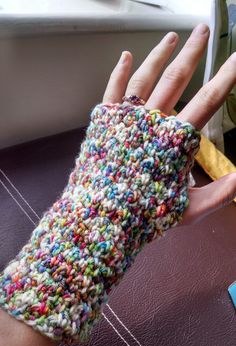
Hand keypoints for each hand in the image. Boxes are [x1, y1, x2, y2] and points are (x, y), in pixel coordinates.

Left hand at [103, 24, 235, 224]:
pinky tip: (126, 56)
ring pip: (146, 77)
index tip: (235, 59)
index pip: (208, 100)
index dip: (225, 77)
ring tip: (172, 36)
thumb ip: (219, 193)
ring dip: (160, 54)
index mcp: (176, 140)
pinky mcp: (104, 123)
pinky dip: (119, 72)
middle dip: (194, 52)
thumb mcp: (189, 209)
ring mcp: (126, 120)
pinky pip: (113, 90)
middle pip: (177, 78)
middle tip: (204, 31)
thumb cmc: (145, 216)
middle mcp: (152, 122)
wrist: (102, 218)